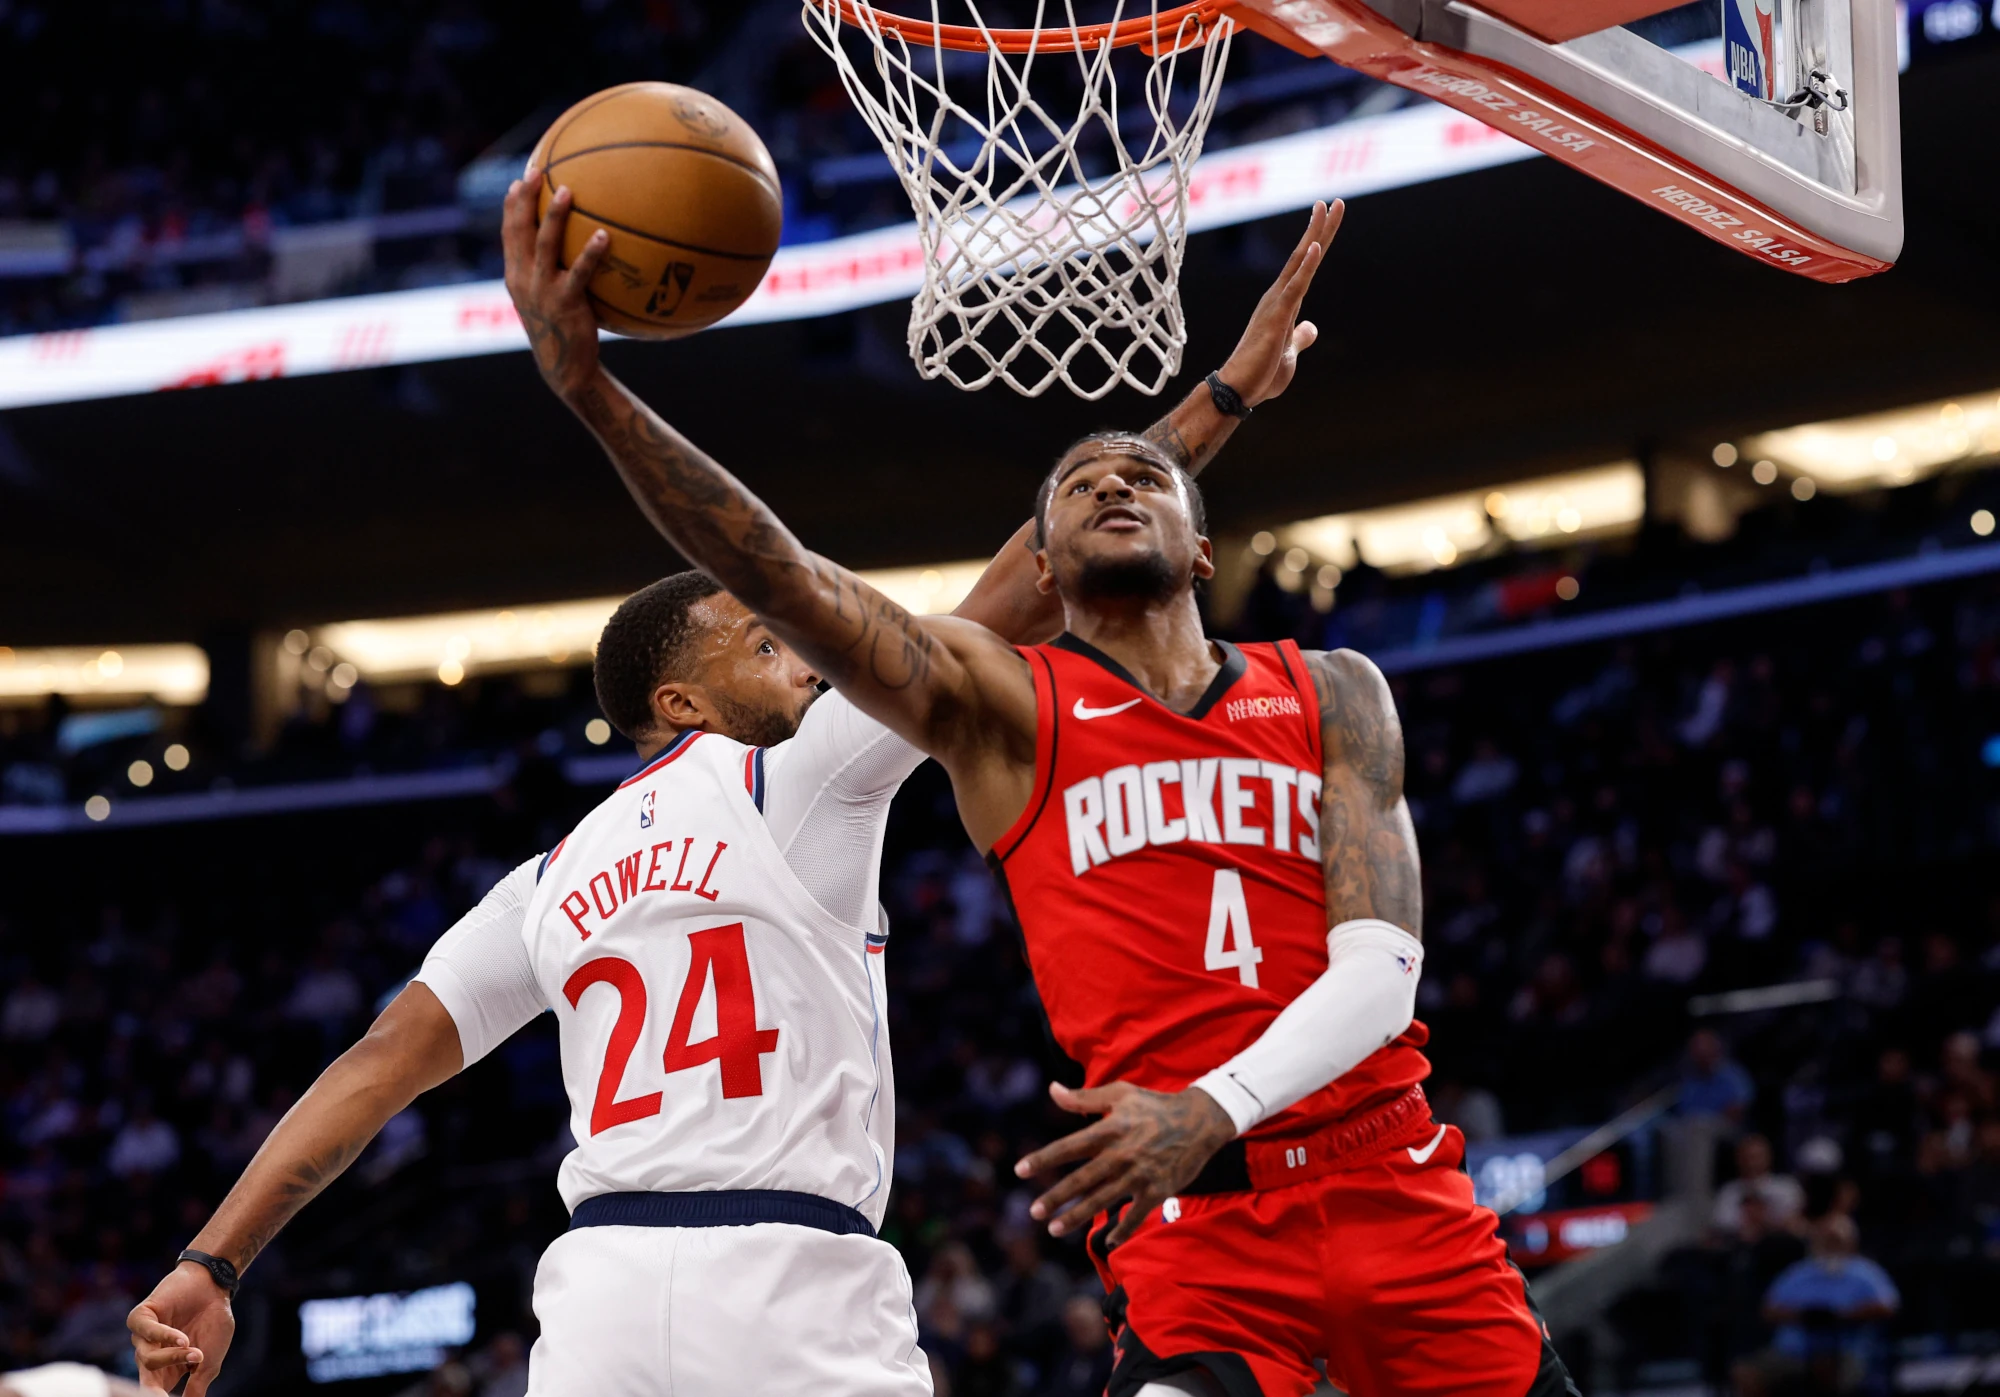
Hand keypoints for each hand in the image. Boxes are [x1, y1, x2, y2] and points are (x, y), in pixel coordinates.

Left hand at [128, 1262, 234, 1394]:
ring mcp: (144, 1337)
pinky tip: (183, 1340)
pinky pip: (146, 1332)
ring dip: (173, 1357)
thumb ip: (198, 1383)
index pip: (156, 1392)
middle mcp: (151, 1355)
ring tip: (197, 1353)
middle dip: (153, 1391)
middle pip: (147, 1381)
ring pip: (148, 1358)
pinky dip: (166, 1338)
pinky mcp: (141, 1317)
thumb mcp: (211, 1359)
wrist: (215, 1285)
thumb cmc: (214, 1321)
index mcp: (167, 1370)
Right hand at [501, 169, 611, 401]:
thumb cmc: (563, 331)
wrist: (566, 369)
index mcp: (516, 276)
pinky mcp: (565, 303)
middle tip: (536, 171)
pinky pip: (579, 273)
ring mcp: (542, 291)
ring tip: (567, 191)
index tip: (520, 179)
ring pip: (545, 246)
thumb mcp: (549, 299)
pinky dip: (590, 253)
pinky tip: (604, 236)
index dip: (512, 206)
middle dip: (525, 199)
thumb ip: (551, 273)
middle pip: (519, 231)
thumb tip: (574, 246)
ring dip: (554, 216)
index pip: (509, 234)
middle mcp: (523, 280)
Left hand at [1014, 1081, 1236, 1247]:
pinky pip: (1136, 1214)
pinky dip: (1123, 1229)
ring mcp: (1140, 1174)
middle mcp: (1122, 1154)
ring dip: (1077, 1217)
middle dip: (1056, 1197)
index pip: (1069, 1146)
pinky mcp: (1157, 1190)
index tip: (1020, 1170)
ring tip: (1054, 1229)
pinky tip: (1108, 1242)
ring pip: (1103, 1200)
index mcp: (1110, 1129)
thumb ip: (1083, 1097)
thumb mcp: (1119, 1094)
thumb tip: (1051, 1089)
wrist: (1199, 1121)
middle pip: (1082, 1180)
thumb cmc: (1153, 1105)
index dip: (1044, 1158)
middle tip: (1033, 1212)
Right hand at [1217, 199, 1342, 407]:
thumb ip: (1300, 337)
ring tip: (1326, 208)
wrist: (1238, 391)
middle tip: (1335, 201)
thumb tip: (1311, 327)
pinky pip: (1295, 287)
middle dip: (1320, 227)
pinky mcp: (1277, 317)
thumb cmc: (1260, 374)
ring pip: (1299, 262)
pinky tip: (1316, 247)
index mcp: (1284, 303)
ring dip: (1315, 234)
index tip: (1328, 217)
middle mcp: (1278, 296)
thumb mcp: (1290, 353)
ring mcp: (1277, 304)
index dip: (1318, 241)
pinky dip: (1306, 266)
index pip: (1305, 265)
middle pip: (1304, 255)